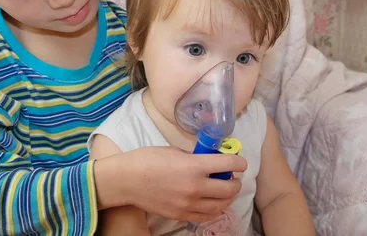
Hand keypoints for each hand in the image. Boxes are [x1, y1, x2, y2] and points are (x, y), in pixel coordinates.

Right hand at [110, 146, 246, 222]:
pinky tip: (212, 202)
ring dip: (228, 196)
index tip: (239, 162)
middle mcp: (195, 187)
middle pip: (230, 188)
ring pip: (222, 205)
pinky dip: (215, 209)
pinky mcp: (182, 215)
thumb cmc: (147, 159)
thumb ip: (194, 157)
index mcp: (193, 166)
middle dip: (235, 181)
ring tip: (224, 190)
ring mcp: (189, 204)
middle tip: (232, 176)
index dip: (239, 162)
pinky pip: (207, 216)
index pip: (229, 164)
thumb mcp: (174, 150)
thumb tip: (208, 159)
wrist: (126, 180)